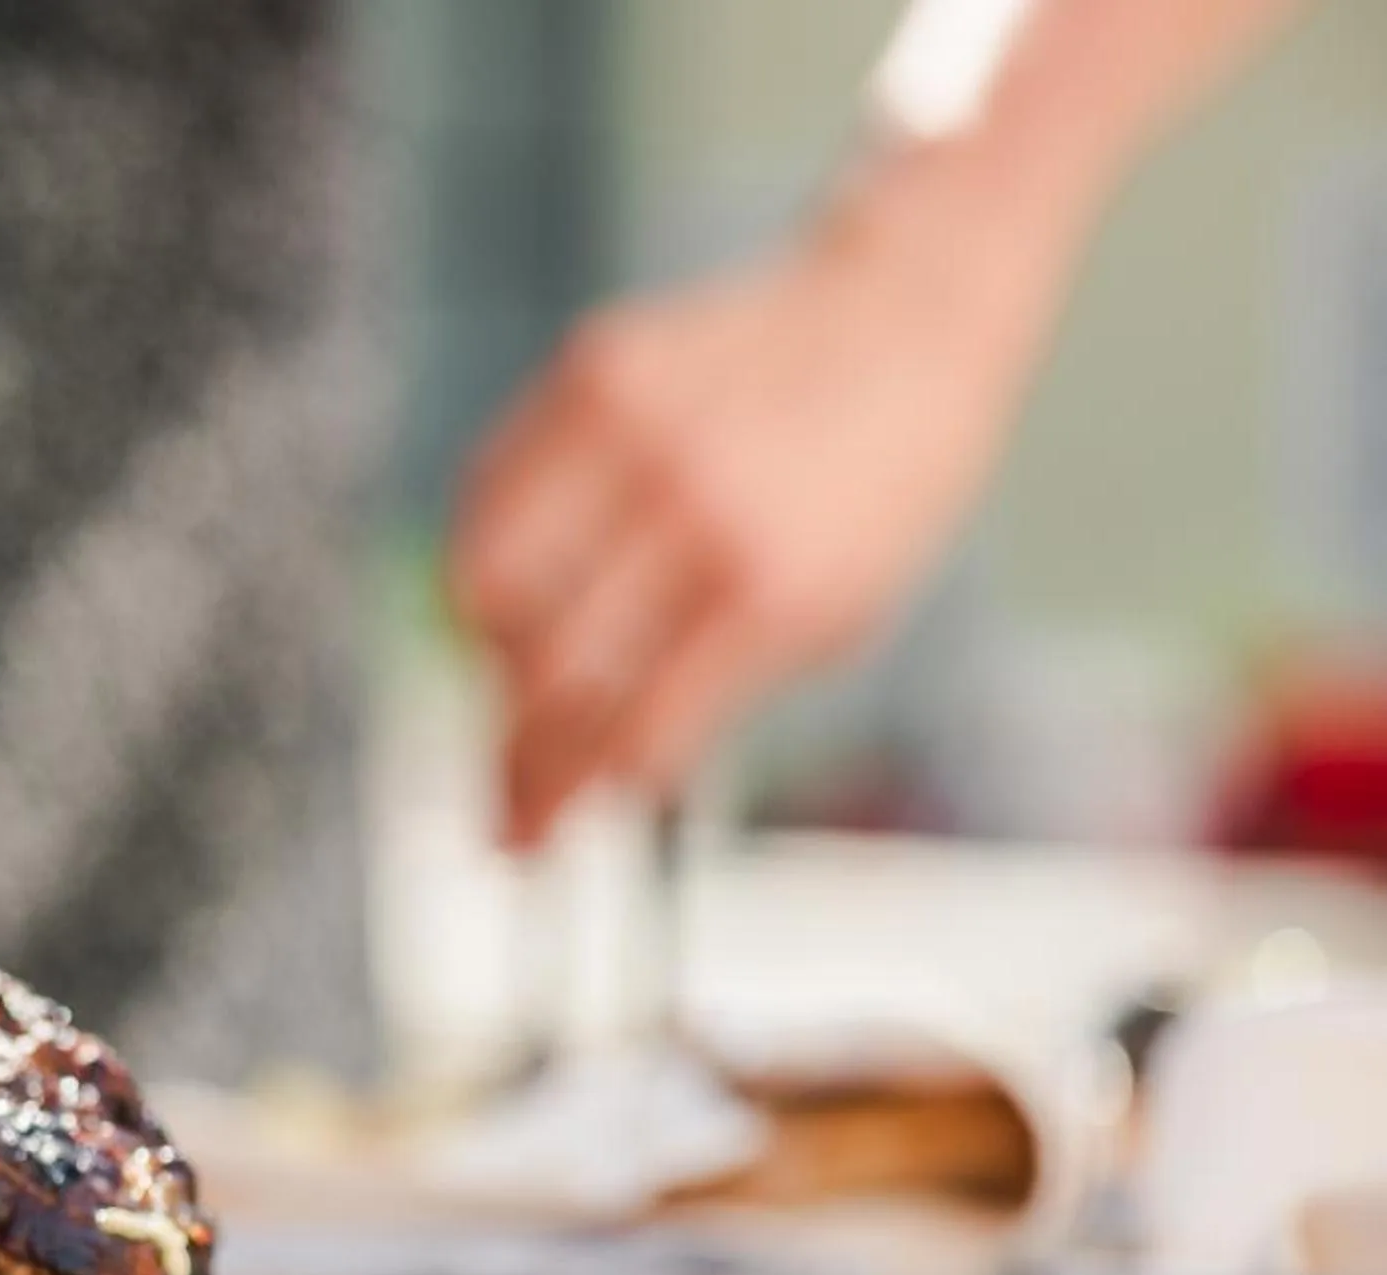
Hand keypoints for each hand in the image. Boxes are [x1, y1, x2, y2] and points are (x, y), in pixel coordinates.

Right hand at [450, 181, 1068, 843]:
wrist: (908, 314)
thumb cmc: (880, 485)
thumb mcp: (835, 616)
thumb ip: (712, 694)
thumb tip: (592, 779)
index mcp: (772, 590)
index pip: (624, 734)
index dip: (560, 804)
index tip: (523, 842)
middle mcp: (695, 509)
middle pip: (541, 674)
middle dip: (511, 749)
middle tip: (507, 784)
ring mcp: (635, 432)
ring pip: (484, 586)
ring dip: (488, 654)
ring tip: (522, 669)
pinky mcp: (590, 371)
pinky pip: (485, 492)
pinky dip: (484, 553)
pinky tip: (522, 578)